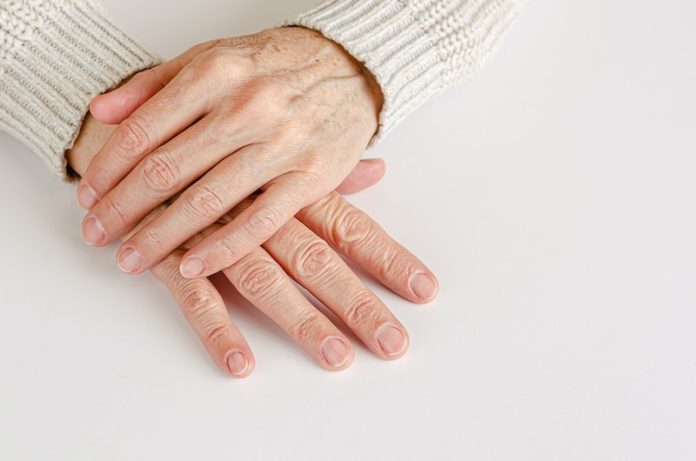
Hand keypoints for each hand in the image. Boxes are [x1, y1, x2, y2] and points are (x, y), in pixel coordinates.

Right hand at [69, 116, 436, 375]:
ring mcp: (215, 234)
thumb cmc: (212, 141)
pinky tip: (240, 362)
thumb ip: (325, 168)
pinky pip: (195, 296)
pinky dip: (217, 328)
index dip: (387, 259)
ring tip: (335, 357)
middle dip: (358, 304)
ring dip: (300, 321)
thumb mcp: (272, 145)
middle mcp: (260, 211)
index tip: (424, 290)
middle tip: (392, 343)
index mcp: (287, 187)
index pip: (349, 227)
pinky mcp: (172, 253)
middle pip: (319, 262)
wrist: (134, 132)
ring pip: (266, 281)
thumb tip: (377, 172)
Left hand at [78, 27, 383, 280]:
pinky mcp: (311, 176)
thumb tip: (102, 110)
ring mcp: (280, 143)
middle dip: (123, 209)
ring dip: (161, 237)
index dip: (108, 169)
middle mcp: (245, 108)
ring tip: (130, 259)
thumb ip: (154, 83)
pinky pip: (260, 221)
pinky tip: (193, 266)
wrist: (351, 67)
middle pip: (166, 170)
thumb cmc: (277, 65)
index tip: (89, 196)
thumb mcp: (212, 57)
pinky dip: (223, 248)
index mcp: (214, 74)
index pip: (143, 130)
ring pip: (207, 200)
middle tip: (96, 235)